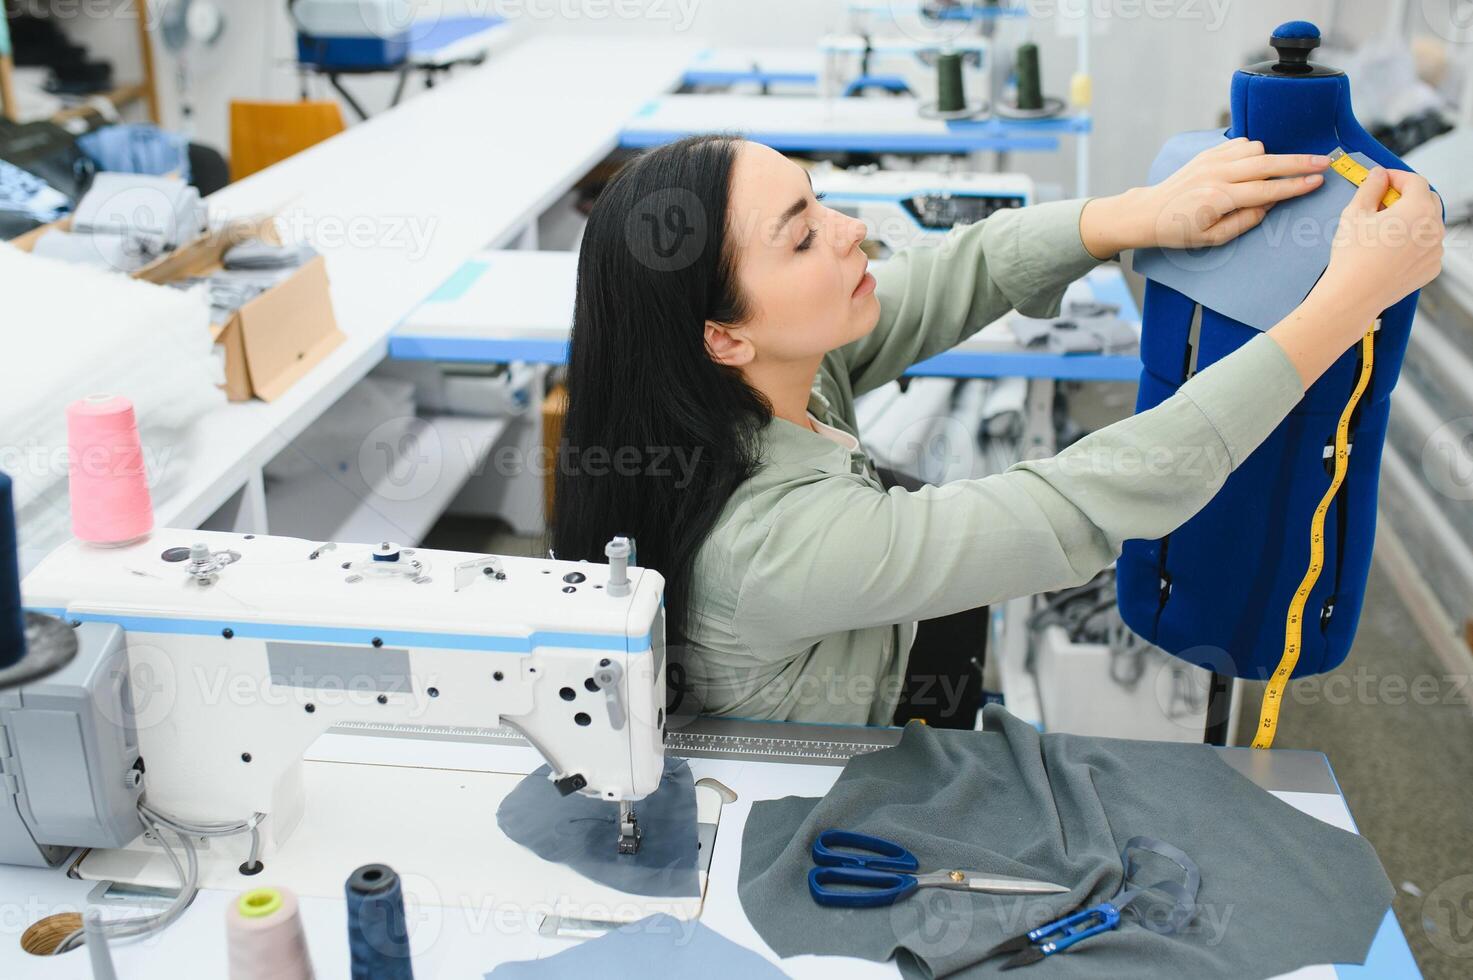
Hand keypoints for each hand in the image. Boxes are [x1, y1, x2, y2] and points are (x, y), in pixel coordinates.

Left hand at [1079, 138, 1329, 258]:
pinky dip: (1253, 151)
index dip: (1295, 185)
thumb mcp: (1212, 238)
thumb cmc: (1179, 230)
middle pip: (1268, 164)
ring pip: (1256, 150)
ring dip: (1270, 159)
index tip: (1318, 180)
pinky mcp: (1208, 152)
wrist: (1149, 212)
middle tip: (1324, 161)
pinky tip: (1252, 165)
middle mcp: (1217, 174)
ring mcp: (1212, 160)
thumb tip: (1268, 205)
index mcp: (1219, 198)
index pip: (1267, 190)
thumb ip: (1244, 222)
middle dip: (1299, 162)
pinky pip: (1241, 144)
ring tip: (1275, 173)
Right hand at [1269, 166, 1443, 386]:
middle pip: (1426, 200)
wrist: (1352, 296)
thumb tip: (1378, 175)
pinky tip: (1390, 250)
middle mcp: (1434, 229)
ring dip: (1410, 220)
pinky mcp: (1431, 268)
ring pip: (1427, 224)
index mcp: (1419, 210)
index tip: (1381, 179)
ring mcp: (1435, 251)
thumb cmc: (1352, 256)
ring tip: (1383, 230)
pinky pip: (1426, 247)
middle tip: (1381, 203)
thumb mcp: (1355, 213)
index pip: (1415, 181)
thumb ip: (1370, 187)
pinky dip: (1413, 242)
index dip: (1396, 177)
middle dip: (1406, 197)